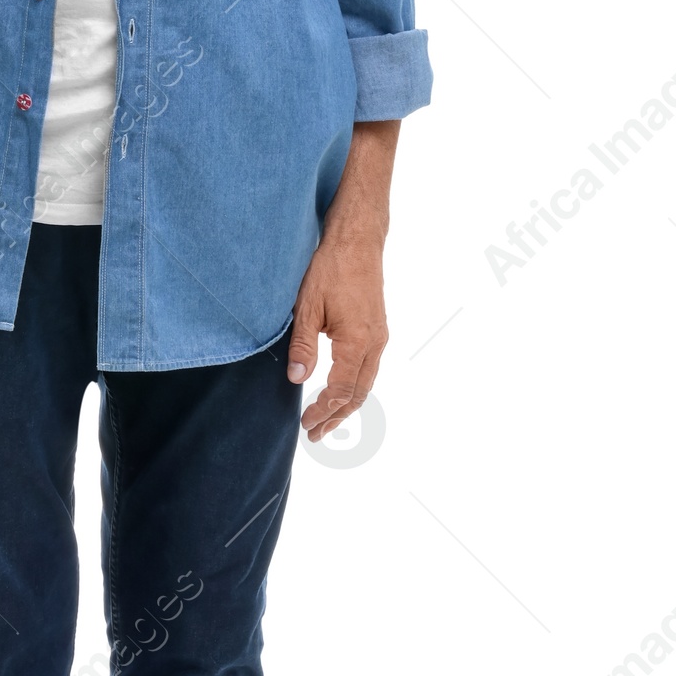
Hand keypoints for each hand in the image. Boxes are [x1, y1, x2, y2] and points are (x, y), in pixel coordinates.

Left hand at [287, 233, 388, 439]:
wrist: (356, 241)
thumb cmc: (330, 269)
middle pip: (359, 393)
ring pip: (366, 382)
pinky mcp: (377, 328)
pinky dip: (355, 385)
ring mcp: (379, 336)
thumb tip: (296, 379)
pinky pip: (368, 367)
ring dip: (347, 403)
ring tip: (327, 419)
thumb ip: (302, 346)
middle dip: (337, 416)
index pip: (341, 390)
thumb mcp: (307, 308)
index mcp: (357, 342)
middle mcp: (375, 343)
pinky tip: (340, 389)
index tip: (306, 424)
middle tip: (315, 434)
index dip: (324, 411)